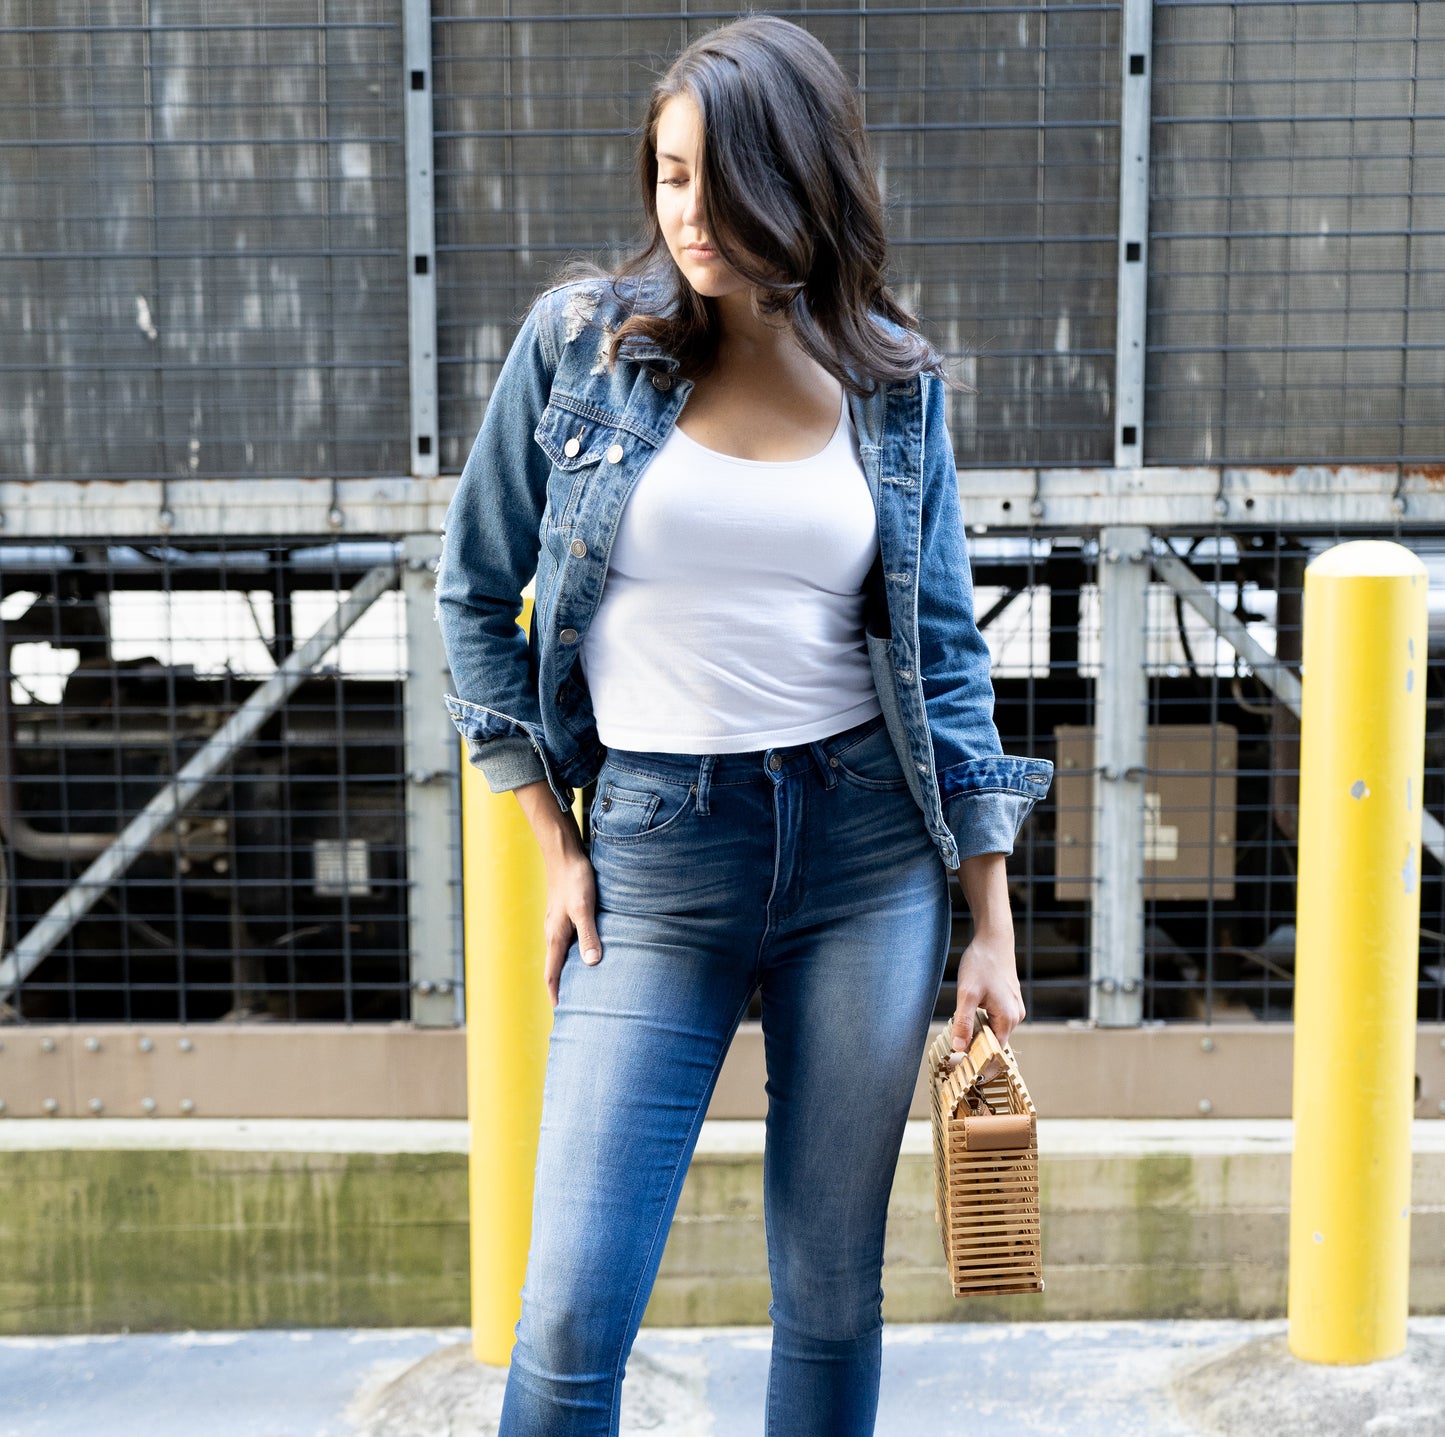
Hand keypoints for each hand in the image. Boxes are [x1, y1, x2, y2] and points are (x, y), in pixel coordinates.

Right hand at [542, 848, 601, 1007]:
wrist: (564, 853)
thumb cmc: (575, 879)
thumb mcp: (585, 908)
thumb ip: (589, 935)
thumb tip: (592, 964)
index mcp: (555, 936)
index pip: (552, 975)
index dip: (557, 995)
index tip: (562, 1014)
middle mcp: (554, 933)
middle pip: (555, 968)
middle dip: (562, 988)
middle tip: (574, 1007)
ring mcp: (558, 923)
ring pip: (562, 954)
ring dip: (569, 971)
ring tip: (582, 986)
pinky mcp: (565, 913)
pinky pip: (568, 941)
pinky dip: (574, 954)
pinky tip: (587, 953)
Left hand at [951, 930, 1024, 1079]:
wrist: (994, 939)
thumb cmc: (981, 964)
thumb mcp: (967, 994)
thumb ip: (964, 1022)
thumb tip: (960, 1049)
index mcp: (1008, 1018)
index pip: (995, 1052)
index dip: (979, 1062)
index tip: (962, 1070)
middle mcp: (1015, 1016)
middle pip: (995, 1043)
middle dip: (976, 1049)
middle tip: (954, 1056)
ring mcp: (1014, 1009)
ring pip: (994, 1031)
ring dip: (978, 1035)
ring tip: (959, 1038)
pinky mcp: (1009, 1001)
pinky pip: (996, 1020)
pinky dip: (982, 1024)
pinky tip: (968, 1019)